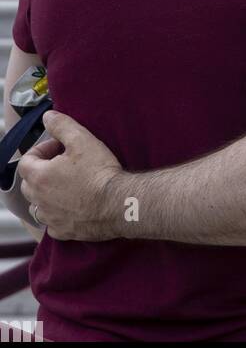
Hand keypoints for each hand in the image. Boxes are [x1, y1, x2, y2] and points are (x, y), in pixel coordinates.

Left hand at [18, 112, 125, 241]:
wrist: (118, 204)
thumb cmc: (99, 172)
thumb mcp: (82, 139)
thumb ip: (62, 125)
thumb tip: (48, 117)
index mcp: (40, 177)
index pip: (26, 161)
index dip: (42, 150)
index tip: (60, 147)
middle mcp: (39, 200)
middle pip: (29, 183)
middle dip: (42, 171)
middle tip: (64, 163)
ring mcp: (50, 218)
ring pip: (38, 204)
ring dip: (47, 193)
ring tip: (68, 184)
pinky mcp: (63, 230)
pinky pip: (52, 222)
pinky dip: (57, 214)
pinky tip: (73, 205)